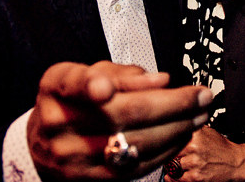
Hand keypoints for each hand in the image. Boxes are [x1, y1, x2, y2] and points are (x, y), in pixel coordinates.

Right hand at [28, 61, 212, 179]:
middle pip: (119, 115)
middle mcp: (58, 124)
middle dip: (170, 104)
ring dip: (177, 128)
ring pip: (133, 143)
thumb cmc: (70, 102)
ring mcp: (73, 157)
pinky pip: (136, 167)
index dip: (89, 85)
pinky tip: (182, 134)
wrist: (43, 144)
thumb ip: (121, 73)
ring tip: (199, 114)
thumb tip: (160, 80)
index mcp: (56, 88)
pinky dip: (166, 150)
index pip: (73, 84)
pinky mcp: (92, 180)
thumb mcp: (85, 74)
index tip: (106, 86)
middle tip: (200, 96)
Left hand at [164, 126, 244, 181]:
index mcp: (195, 133)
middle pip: (169, 151)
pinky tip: (175, 175)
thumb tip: (174, 124)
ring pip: (172, 166)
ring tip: (175, 165)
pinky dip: (174, 179)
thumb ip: (190, 127)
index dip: (165, 139)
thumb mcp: (207, 131)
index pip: (171, 134)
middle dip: (169, 154)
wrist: (236, 163)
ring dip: (172, 167)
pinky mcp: (196, 177)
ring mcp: (195, 162)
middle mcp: (194, 146)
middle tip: (170, 155)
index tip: (163, 141)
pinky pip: (177, 179)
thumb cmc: (221, 148)